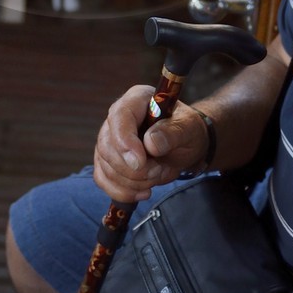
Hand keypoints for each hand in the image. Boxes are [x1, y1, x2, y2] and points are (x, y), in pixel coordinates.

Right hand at [94, 87, 209, 200]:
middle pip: (108, 146)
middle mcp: (118, 117)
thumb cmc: (187, 131)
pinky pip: (103, 179)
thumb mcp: (189, 129)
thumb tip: (150, 143)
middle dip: (135, 169)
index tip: (140, 162)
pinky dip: (123, 192)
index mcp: (137, 99)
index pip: (119, 117)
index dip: (125, 142)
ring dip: (133, 181)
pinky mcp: (107, 160)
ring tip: (157, 176)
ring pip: (106, 166)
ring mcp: (109, 139)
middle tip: (160, 170)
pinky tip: (143, 192)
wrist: (185, 146)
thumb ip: (172, 133)